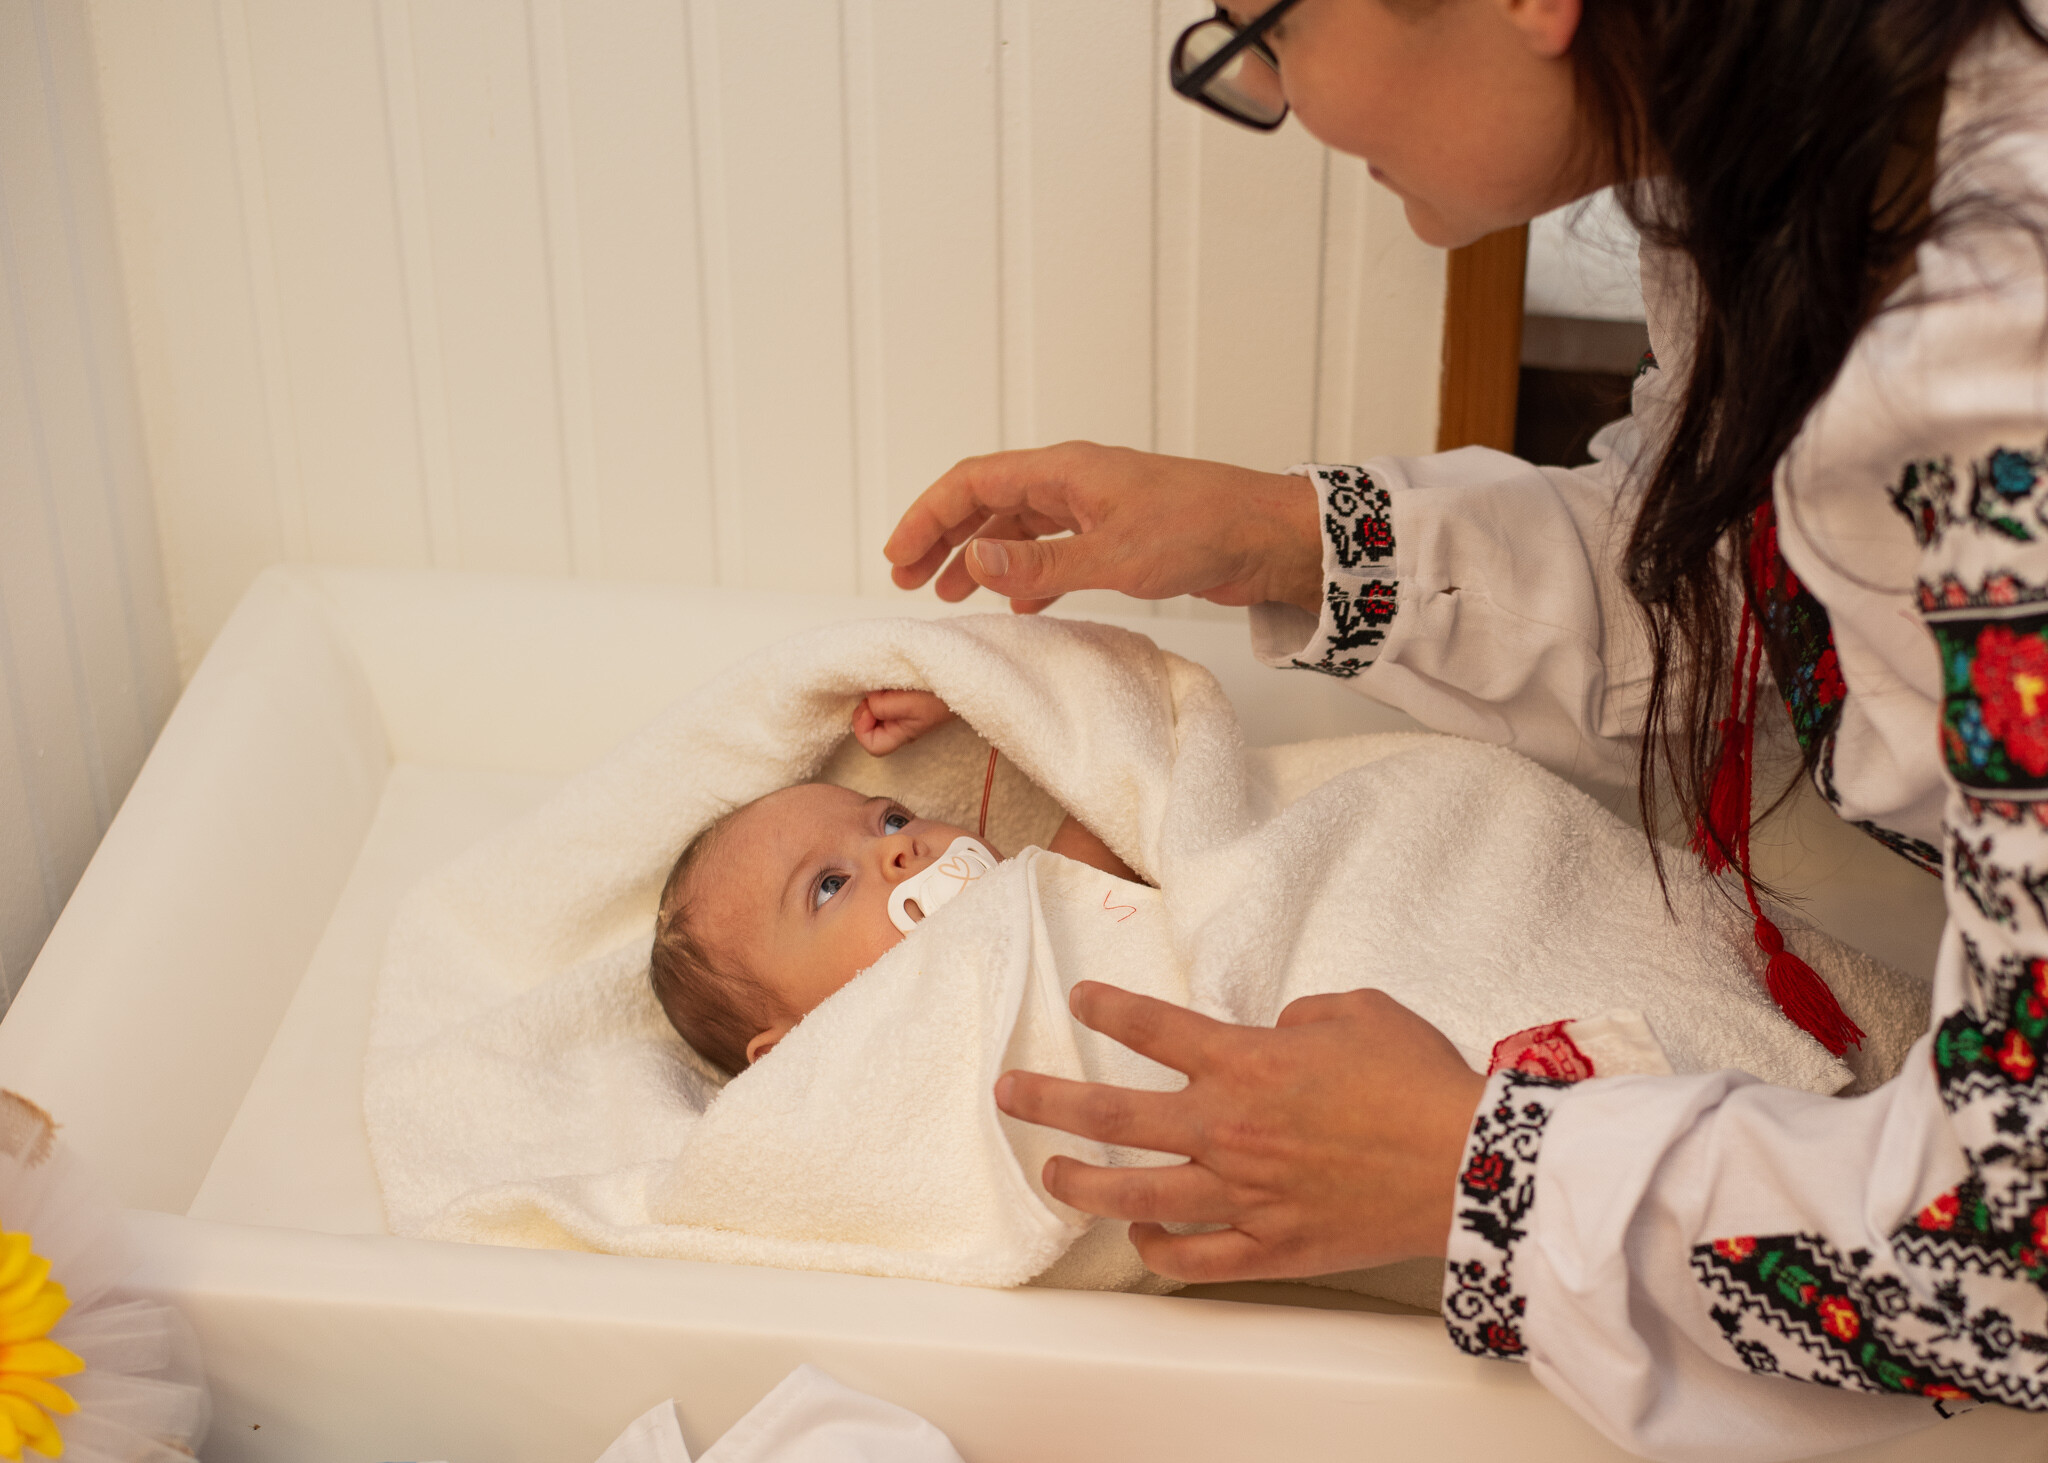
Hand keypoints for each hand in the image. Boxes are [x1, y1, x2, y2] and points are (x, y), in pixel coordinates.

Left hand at [851, 689, 955, 755]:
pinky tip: (890, 680)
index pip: (871, 745)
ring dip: (874, 696)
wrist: (964, 679)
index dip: (862, 727)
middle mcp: (900, 726)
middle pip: (869, 727)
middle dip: (866, 708)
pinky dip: (881, 689)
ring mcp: (904, 712)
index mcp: (901, 733)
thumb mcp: (911, 704)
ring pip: (875, 711)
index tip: (870, 706)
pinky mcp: (907, 698)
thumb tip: (868, 699)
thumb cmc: (942, 695)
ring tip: (885, 683)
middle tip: (875, 691)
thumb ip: (884, 706)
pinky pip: (884, 698)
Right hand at [884, 442, 1323, 615]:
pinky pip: (1053, 548)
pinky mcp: (1117, 533)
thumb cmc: (1201, 530)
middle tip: (909, 582)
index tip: (898, 559)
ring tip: (952, 598)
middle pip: (985, 502)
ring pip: (1017, 527)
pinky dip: (1027, 575)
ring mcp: (1093, 506)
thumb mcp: (1113, 555)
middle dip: (943, 539)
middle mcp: (1071, 481)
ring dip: (980, 559)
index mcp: (1063, 471)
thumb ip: (1039, 564)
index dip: (927, 518)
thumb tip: (971, 563)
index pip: (972, 484)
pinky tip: (1020, 607)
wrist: (1268, 536)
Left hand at [994, 983, 1487, 1281]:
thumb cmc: (1419, 1082)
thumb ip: (1299, 1014)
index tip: (1081, 1000)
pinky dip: (1157, 1249)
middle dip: (1048, 1100)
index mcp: (1244, 1062)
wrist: (1468, 1163)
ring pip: (1134, 1193)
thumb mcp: (1356, 1010)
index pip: (1151, 1027)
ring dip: (1080, 1182)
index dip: (1107, 1008)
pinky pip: (1192, 1257)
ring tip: (1049, 1172)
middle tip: (1009, 1093)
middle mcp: (1227, 1127)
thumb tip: (1277, 1031)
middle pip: (1111, 1113)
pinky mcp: (1270, 1246)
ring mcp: (1242, 1193)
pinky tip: (1139, 1236)